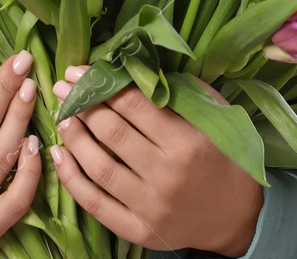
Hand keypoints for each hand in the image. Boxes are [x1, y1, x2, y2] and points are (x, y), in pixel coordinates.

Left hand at [50, 65, 263, 256]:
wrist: (238, 218)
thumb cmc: (226, 158)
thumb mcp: (216, 117)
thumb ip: (181, 91)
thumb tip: (138, 67)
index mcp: (187, 142)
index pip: (133, 105)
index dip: (102, 84)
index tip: (80, 70)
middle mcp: (166, 175)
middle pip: (112, 132)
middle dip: (82, 104)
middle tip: (63, 86)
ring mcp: (151, 207)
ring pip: (98, 167)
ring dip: (73, 137)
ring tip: (61, 115)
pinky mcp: (138, 230)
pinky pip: (95, 203)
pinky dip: (71, 178)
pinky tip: (58, 155)